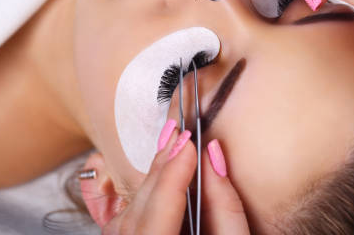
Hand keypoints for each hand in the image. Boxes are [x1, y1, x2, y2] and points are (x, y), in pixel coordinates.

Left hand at [103, 129, 249, 234]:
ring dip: (153, 178)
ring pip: (129, 213)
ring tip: (173, 146)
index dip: (172, 178)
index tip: (189, 144)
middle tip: (181, 133)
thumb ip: (227, 207)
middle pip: (141, 210)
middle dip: (162, 169)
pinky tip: (161, 174)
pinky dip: (146, 194)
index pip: (158, 217)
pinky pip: (127, 220)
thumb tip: (214, 156)